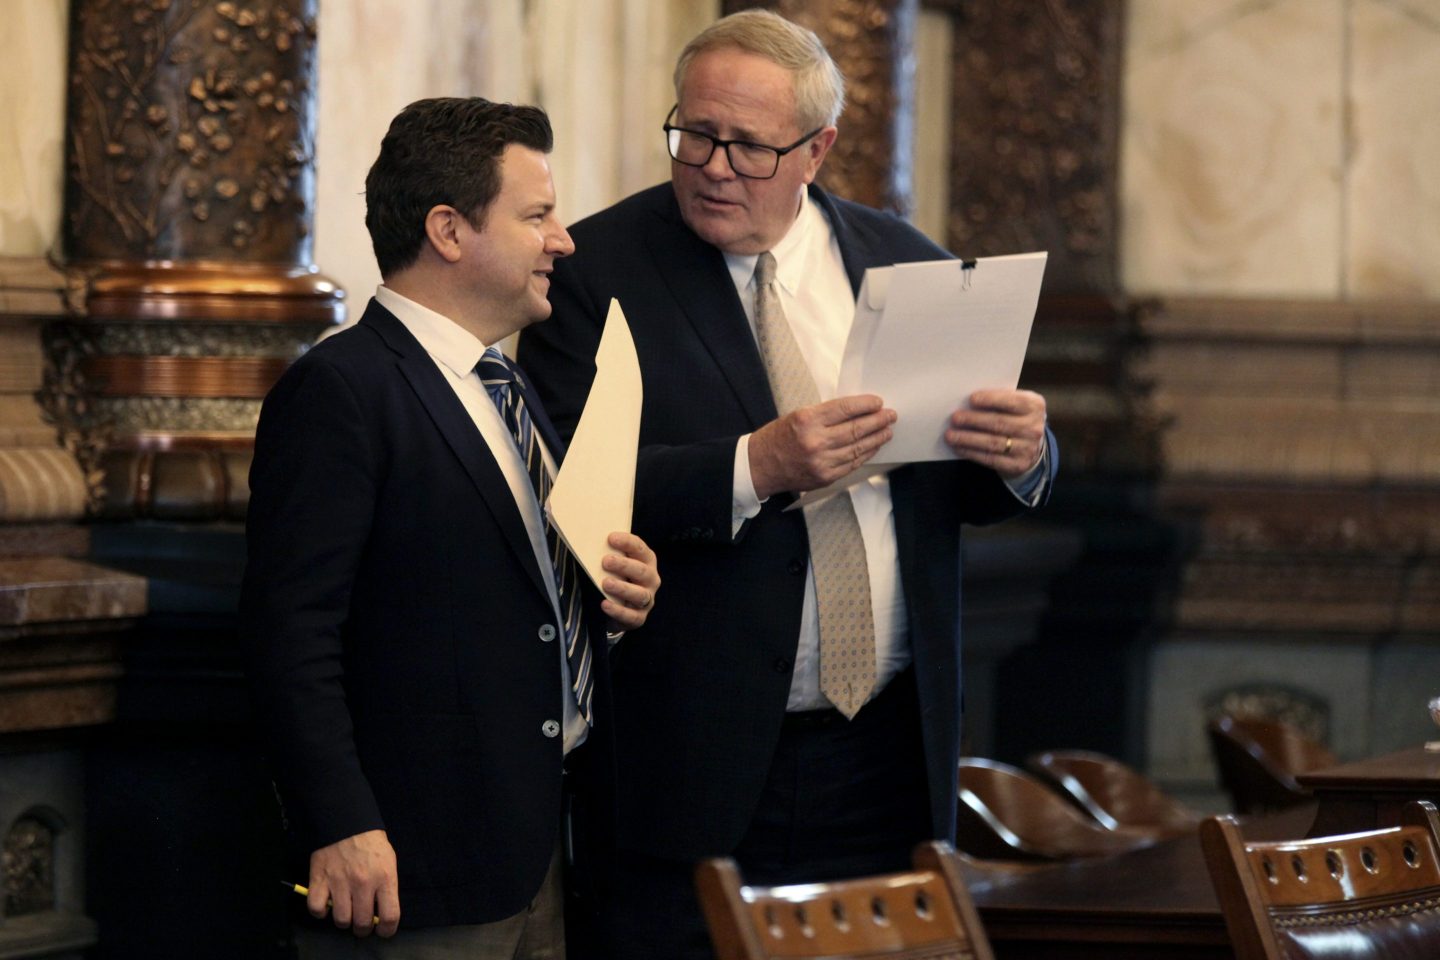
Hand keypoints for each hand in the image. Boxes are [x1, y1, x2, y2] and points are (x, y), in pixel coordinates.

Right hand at [307, 829, 399, 937]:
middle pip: (362, 923)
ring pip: (341, 920)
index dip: (387, 930)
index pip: (390, 916)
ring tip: (344, 911)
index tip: (382, 930)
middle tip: (361, 923)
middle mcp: (363, 883)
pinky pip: (316, 909)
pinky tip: (326, 904)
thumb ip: (386, 887)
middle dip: (362, 928)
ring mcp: (339, 882)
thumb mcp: (388, 862)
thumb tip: (382, 913)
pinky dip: (320, 912)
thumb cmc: (371, 843)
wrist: (346, 821)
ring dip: (343, 920)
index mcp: (385, 877)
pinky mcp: (319, 879)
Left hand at [600, 532, 659, 630]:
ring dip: (623, 588)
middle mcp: (651, 579)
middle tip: (606, 561)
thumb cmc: (615, 577)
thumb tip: (586, 541)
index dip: (627, 542)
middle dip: (624, 565)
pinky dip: (618, 611)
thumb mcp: (614, 564)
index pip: (639, 548)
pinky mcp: (639, 617)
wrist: (618, 607)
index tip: (610, 538)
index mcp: (646, 560)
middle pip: (641, 571)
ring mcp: (647, 599)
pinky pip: (631, 616)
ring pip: (639, 594)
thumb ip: (608, 553)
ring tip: (606, 583)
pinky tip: (605, 604)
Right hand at [748, 395, 896, 498]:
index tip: (878, 402)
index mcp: (808, 420)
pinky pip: (852, 464)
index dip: (865, 405)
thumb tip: (857, 411)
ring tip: (887, 431)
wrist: (761, 465)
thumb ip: (826, 415)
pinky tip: (873, 446)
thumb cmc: (779, 437)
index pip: (845, 409)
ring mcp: (822, 462)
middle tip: (891, 415)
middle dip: (877, 421)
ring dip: (876, 438)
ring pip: (858, 448)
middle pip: (856, 429)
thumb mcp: (799, 415)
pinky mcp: (826, 476)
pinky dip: (866, 454)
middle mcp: (816, 441)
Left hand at [946, 388, 1046, 478]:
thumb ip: (999, 399)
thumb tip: (968, 401)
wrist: (1032, 445)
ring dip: (968, 439)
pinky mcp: (1017, 465)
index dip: (991, 400)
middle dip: (974, 420)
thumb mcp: (1016, 404)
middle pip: (1000, 423)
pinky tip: (958, 447)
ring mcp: (1027, 448)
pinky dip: (971, 453)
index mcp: (1034, 406)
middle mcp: (1034, 428)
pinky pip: (990, 459)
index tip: (971, 399)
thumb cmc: (1016, 417)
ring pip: (993, 442)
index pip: (1012, 401)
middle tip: (955, 418)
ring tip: (950, 435)